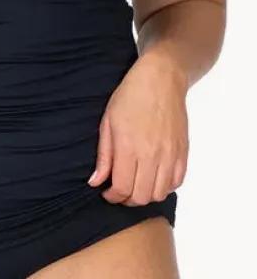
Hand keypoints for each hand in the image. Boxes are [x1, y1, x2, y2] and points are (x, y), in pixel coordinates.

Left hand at [88, 53, 188, 205]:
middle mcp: (151, 154)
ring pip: (159, 194)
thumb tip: (96, 182)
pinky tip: (154, 177)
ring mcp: (170, 154)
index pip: (121, 188)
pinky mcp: (183, 152)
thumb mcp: (108, 120)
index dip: (112, 197)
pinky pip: (176, 182)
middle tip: (120, 190)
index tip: (107, 192)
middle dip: (127, 199)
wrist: (162, 78)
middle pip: (141, 197)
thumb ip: (103, 155)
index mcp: (129, 146)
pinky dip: (164, 186)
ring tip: (136, 183)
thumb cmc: (130, 95)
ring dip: (146, 195)